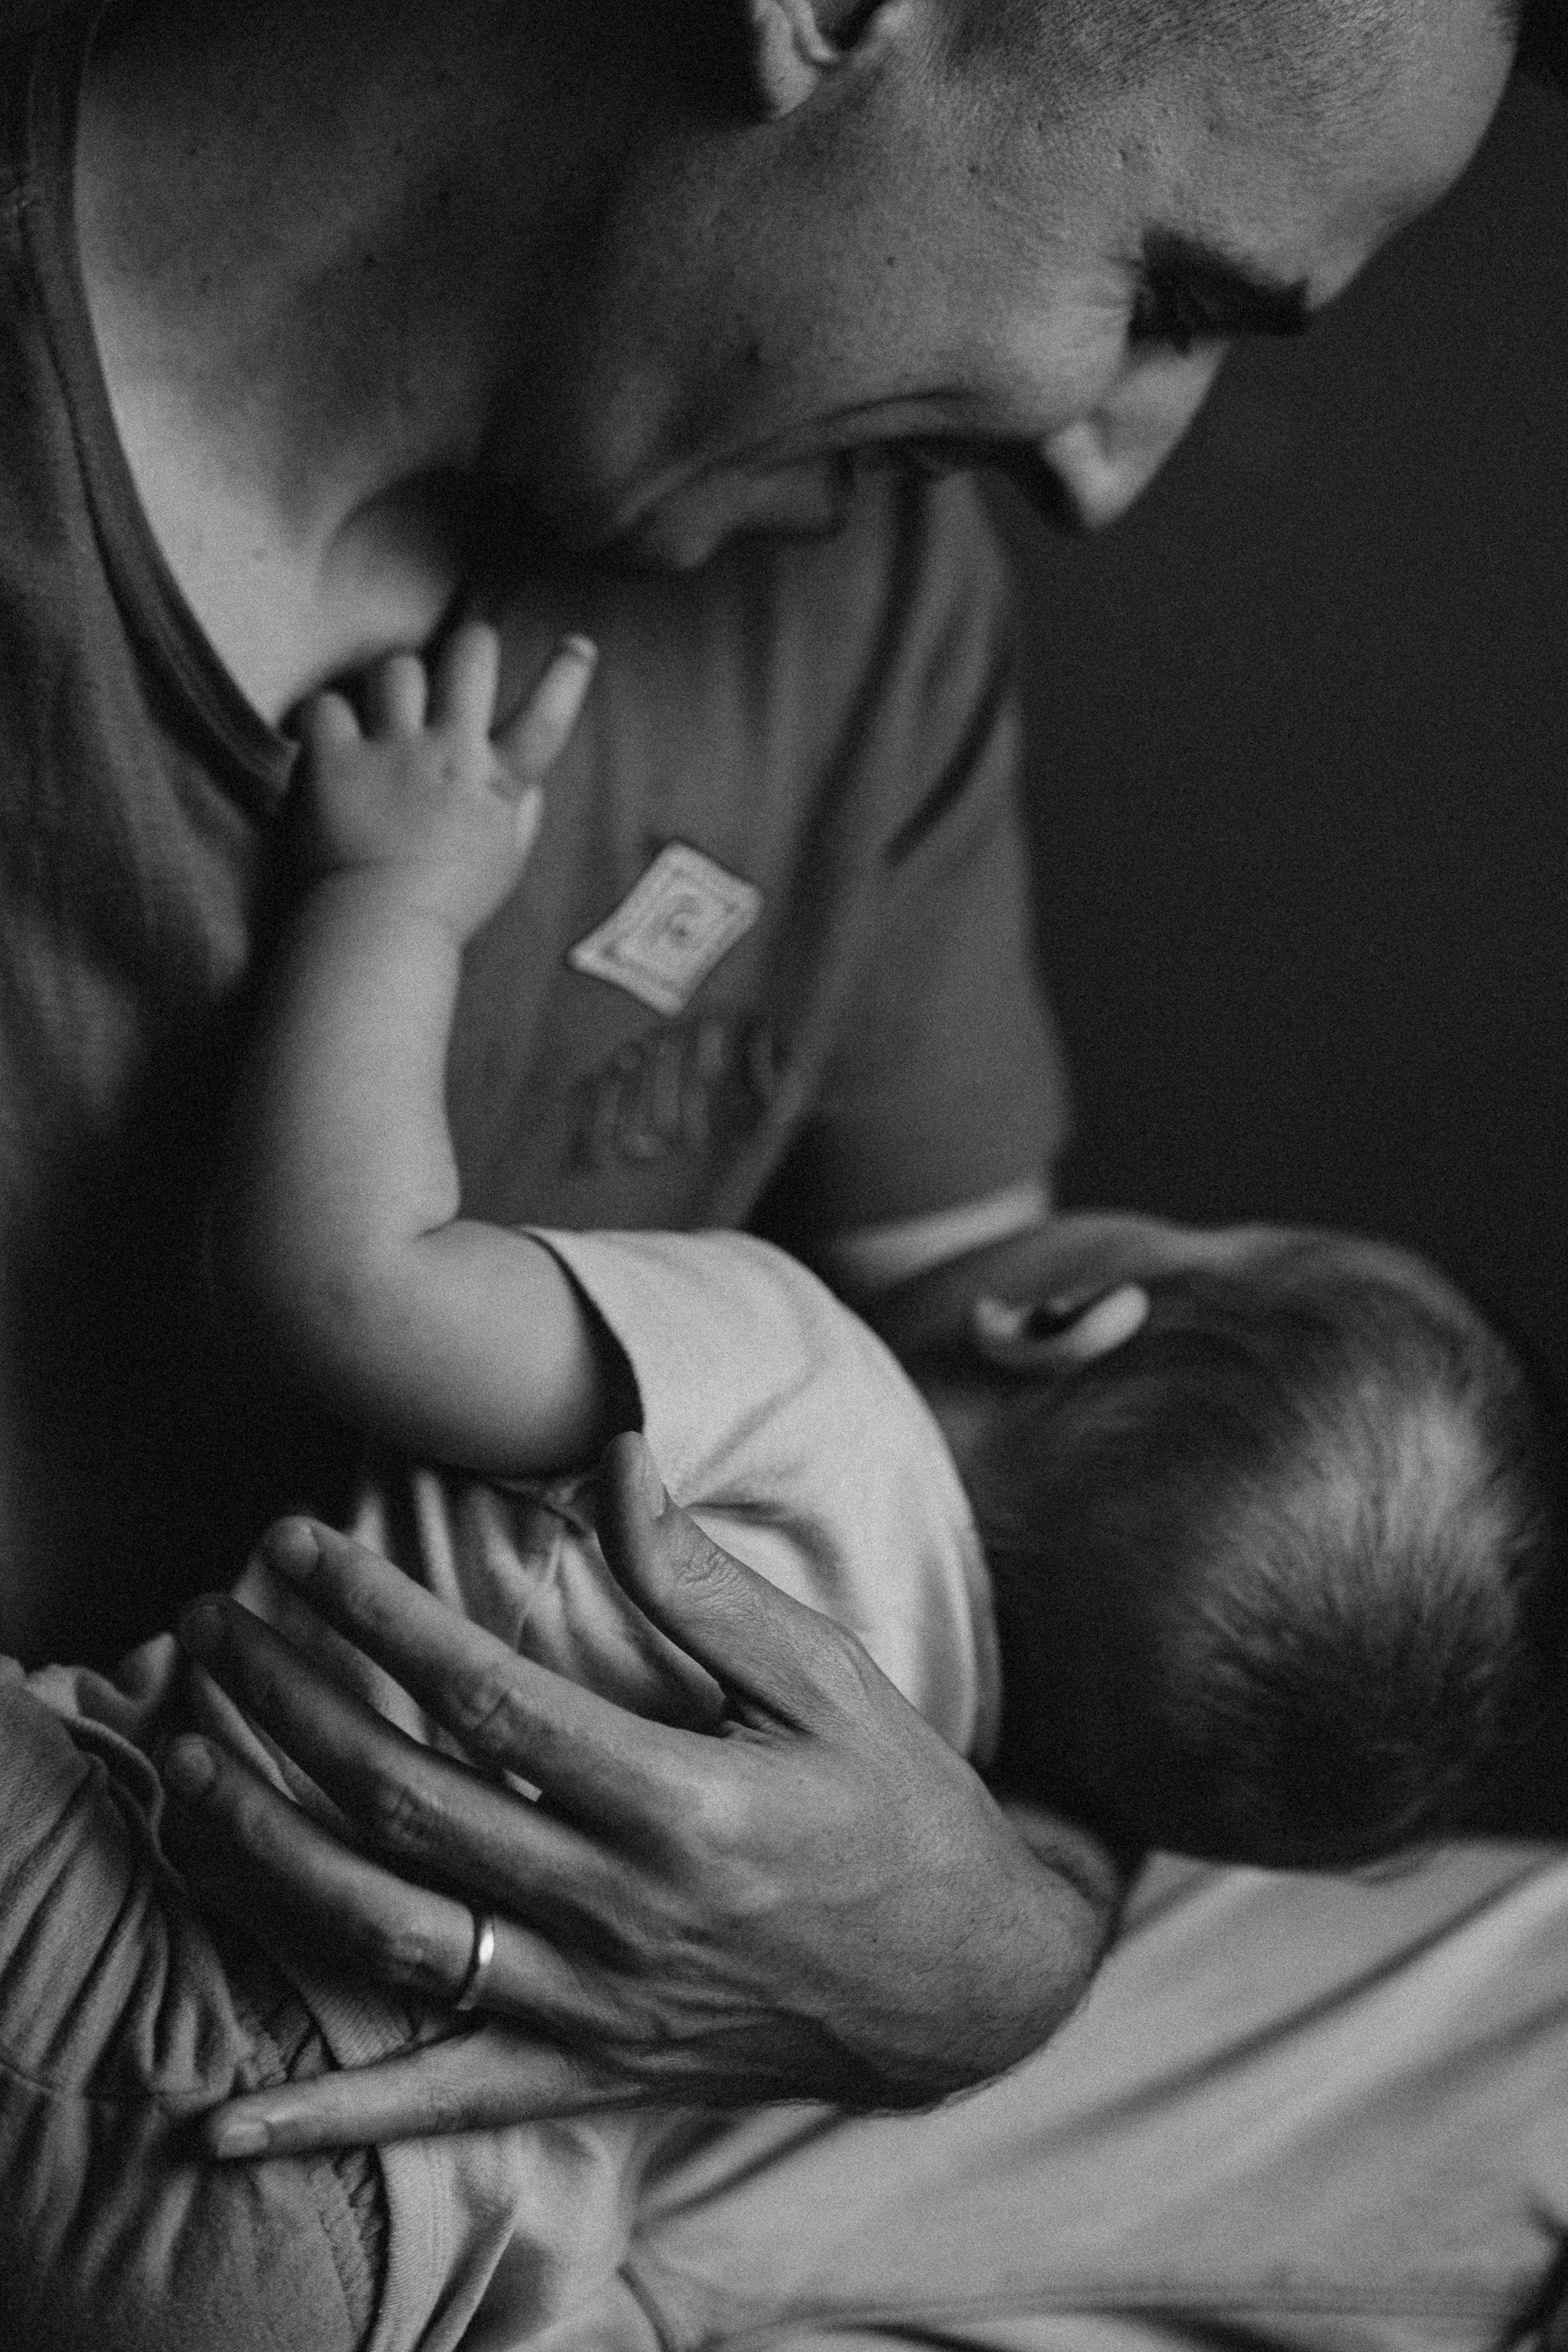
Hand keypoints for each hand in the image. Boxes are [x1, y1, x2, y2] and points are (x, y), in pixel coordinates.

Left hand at [163, 1437, 1117, 2156]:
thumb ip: (705, 1581)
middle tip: (207, 1621)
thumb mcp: (828, 1677)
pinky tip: (216, 2130)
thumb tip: (615, 1460)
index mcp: (680, 1804)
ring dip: (266, 1846)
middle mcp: (621, 1913)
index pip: (483, 1697)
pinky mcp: (587, 2071)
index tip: (296, 1548)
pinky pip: (438, 2101)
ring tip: (179, 1762)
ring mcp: (594, 2006)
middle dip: (285, 1701)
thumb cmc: (898, 1808)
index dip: (373, 1614)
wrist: (968, 1988)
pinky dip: (327, 2119)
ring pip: (389, 1931)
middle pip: (405, 1802)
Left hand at [292, 622, 596, 937]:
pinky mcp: (334, 761)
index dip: (567, 675)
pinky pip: (328, 704)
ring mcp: (390, 754)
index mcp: (495, 786)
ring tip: (390, 710)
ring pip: (398, 669)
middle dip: (472, 646)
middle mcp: (447, 756)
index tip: (579, 645)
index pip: (545, 719)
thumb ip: (521, 814)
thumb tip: (529, 780)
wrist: (375, 935)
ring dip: (397, 683)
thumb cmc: (445, 906)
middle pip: (470, 661)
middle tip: (468, 655)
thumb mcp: (505, 864)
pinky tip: (332, 739)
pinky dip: (327, 717)